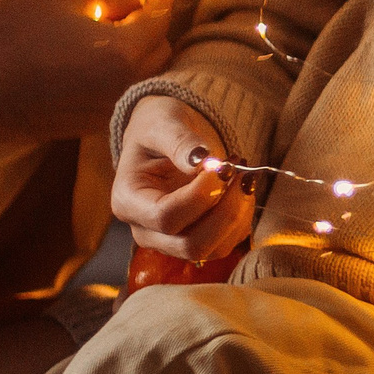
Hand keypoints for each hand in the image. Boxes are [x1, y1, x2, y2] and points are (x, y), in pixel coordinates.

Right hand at [0, 0, 171, 146]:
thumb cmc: (17, 39)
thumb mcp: (62, 0)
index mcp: (123, 50)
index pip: (160, 20)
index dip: (161, 1)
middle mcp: (127, 84)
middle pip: (162, 50)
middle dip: (152, 29)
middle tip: (130, 13)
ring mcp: (113, 107)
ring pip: (147, 75)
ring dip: (141, 55)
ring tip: (114, 38)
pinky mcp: (98, 123)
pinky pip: (126, 93)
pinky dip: (124, 76)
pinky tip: (100, 64)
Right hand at [113, 95, 253, 262]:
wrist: (166, 137)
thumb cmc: (158, 128)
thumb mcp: (163, 123)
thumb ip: (180, 141)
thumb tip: (201, 161)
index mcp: (128, 201)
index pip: (165, 217)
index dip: (201, 196)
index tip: (223, 167)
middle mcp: (146, 230)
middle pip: (190, 245)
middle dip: (225, 212)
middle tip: (241, 173)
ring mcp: (170, 241)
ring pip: (212, 250)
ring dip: (238, 214)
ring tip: (244, 176)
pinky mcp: (196, 240)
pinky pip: (226, 243)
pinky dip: (242, 218)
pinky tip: (240, 188)